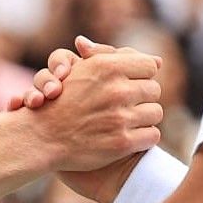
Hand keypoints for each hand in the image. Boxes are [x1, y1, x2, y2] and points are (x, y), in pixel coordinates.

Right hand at [11, 36, 160, 202]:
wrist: (43, 137)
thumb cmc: (64, 100)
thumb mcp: (85, 70)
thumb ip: (119, 60)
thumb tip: (159, 61)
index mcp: (108, 67)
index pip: (149, 66)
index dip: (141, 75)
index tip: (131, 83)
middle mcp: (116, 90)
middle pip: (155, 90)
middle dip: (143, 97)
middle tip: (127, 104)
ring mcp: (120, 117)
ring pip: (156, 113)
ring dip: (144, 118)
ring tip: (126, 120)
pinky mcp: (122, 142)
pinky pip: (153, 136)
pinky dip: (143, 138)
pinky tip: (128, 136)